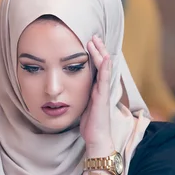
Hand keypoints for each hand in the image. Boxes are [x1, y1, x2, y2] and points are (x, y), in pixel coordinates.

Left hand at [80, 36, 114, 156]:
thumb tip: (68, 90)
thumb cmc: (89, 125)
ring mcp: (103, 92)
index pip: (96, 68)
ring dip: (100, 53)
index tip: (89, 42)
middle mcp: (101, 88)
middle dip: (98, 49)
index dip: (94, 55)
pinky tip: (106, 57)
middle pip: (102, 64)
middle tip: (94, 36)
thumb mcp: (82, 106)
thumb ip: (79, 96)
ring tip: (96, 41)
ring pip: (104, 68)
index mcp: (95, 89)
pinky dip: (105, 68)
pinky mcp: (102, 98)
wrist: (96, 138)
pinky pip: (104, 80)